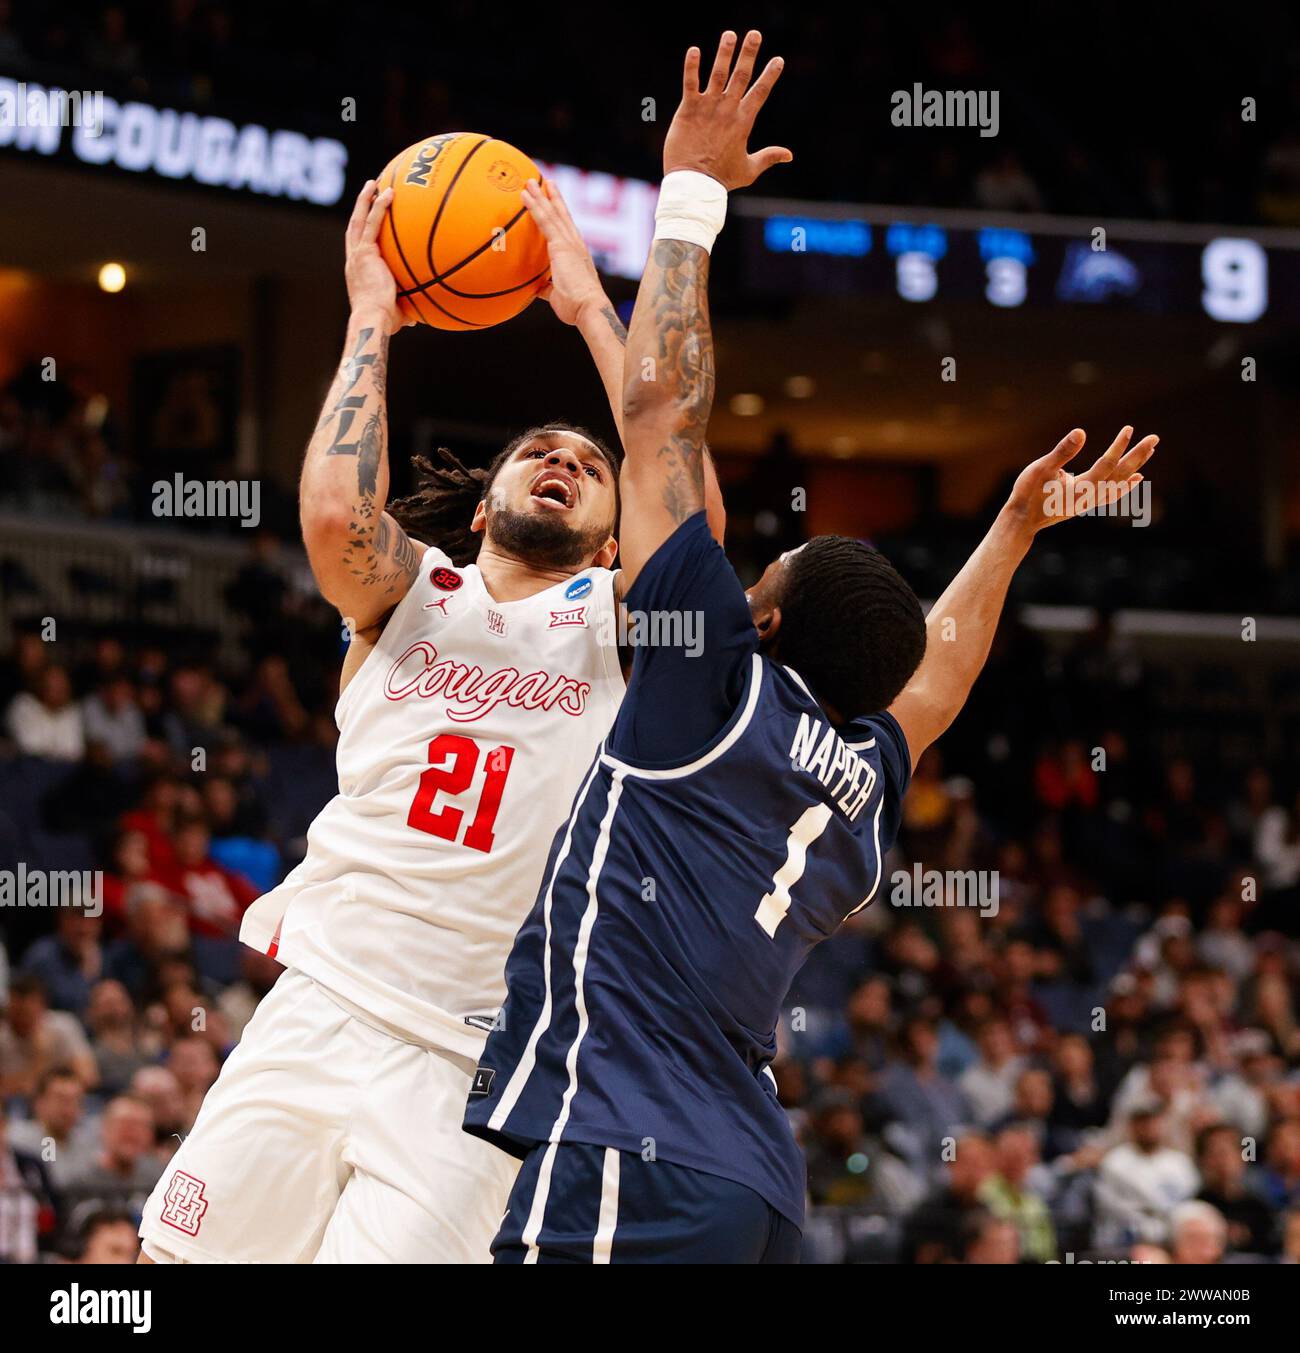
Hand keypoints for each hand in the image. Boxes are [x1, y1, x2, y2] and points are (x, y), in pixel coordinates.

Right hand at [344, 179, 411, 334]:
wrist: (374, 319)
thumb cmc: (385, 322)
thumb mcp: (397, 313)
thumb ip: (406, 309)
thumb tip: (420, 317)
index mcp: (359, 271)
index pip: (359, 246)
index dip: (362, 231)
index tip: (368, 219)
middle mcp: (354, 260)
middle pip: (354, 226)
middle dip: (360, 208)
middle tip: (368, 192)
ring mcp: (358, 254)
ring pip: (359, 219)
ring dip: (365, 199)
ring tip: (374, 183)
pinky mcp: (365, 252)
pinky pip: (372, 223)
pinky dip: (379, 207)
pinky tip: (388, 193)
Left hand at [521, 178, 605, 325]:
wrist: (589, 309)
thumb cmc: (577, 308)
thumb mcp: (559, 296)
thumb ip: (548, 288)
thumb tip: (538, 288)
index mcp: (578, 255)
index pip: (568, 230)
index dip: (562, 214)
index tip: (556, 202)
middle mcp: (576, 244)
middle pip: (563, 215)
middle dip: (553, 198)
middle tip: (546, 182)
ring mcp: (569, 243)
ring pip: (552, 213)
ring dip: (540, 196)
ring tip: (529, 181)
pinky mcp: (561, 245)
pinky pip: (545, 221)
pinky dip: (534, 206)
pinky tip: (525, 195)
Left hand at [663, 30, 791, 189]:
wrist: (694, 185)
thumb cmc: (722, 180)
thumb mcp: (749, 170)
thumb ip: (768, 157)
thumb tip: (790, 155)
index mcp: (743, 122)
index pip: (760, 92)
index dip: (770, 75)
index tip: (778, 59)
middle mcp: (727, 110)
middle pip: (741, 75)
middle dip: (749, 53)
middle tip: (755, 33)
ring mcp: (707, 107)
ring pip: (718, 73)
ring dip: (724, 52)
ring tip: (730, 34)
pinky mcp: (688, 110)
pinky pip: (690, 83)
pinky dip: (692, 66)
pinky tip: (694, 50)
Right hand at [1004, 426, 1158, 539]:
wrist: (1021, 521)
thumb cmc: (1027, 493)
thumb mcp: (1040, 468)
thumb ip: (1062, 452)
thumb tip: (1081, 432)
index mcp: (1081, 488)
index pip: (1106, 465)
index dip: (1119, 447)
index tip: (1129, 429)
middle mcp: (1090, 497)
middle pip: (1120, 474)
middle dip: (1138, 455)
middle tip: (1155, 438)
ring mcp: (1090, 502)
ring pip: (1119, 483)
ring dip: (1135, 466)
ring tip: (1150, 451)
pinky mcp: (1086, 503)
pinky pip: (1113, 493)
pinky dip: (1127, 485)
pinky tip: (1137, 479)